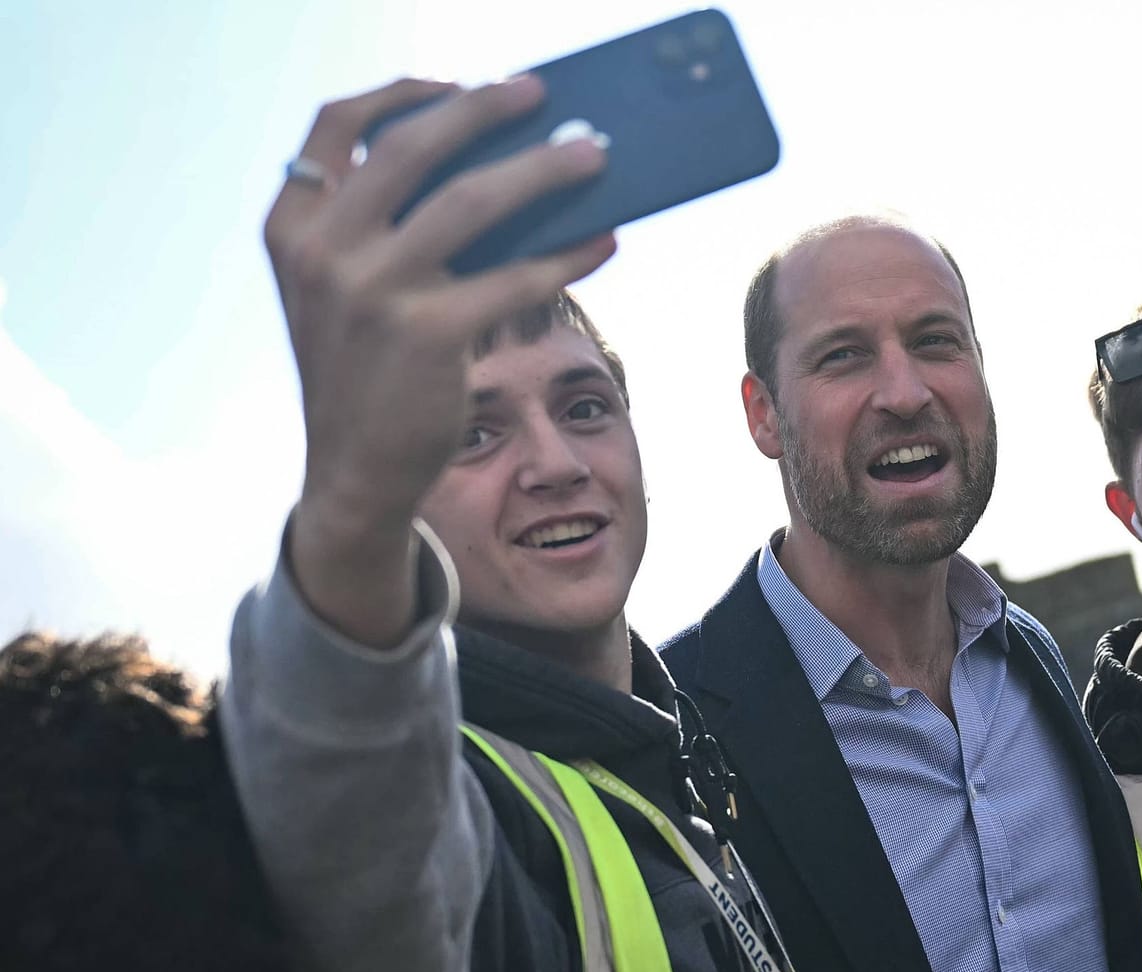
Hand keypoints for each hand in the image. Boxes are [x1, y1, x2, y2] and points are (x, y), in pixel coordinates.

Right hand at [266, 77, 614, 644]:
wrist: (354, 473)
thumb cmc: (368, 372)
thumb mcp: (348, 290)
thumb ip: (385, 229)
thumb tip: (495, 170)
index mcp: (293, 226)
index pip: (335, 125)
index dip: (400, 93)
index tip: (457, 83)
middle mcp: (323, 250)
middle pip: (413, 145)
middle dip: (483, 110)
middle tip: (540, 95)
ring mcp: (372, 291)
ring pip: (474, 200)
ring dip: (543, 169)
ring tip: (595, 158)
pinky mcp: (429, 334)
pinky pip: (515, 275)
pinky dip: (566, 254)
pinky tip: (602, 242)